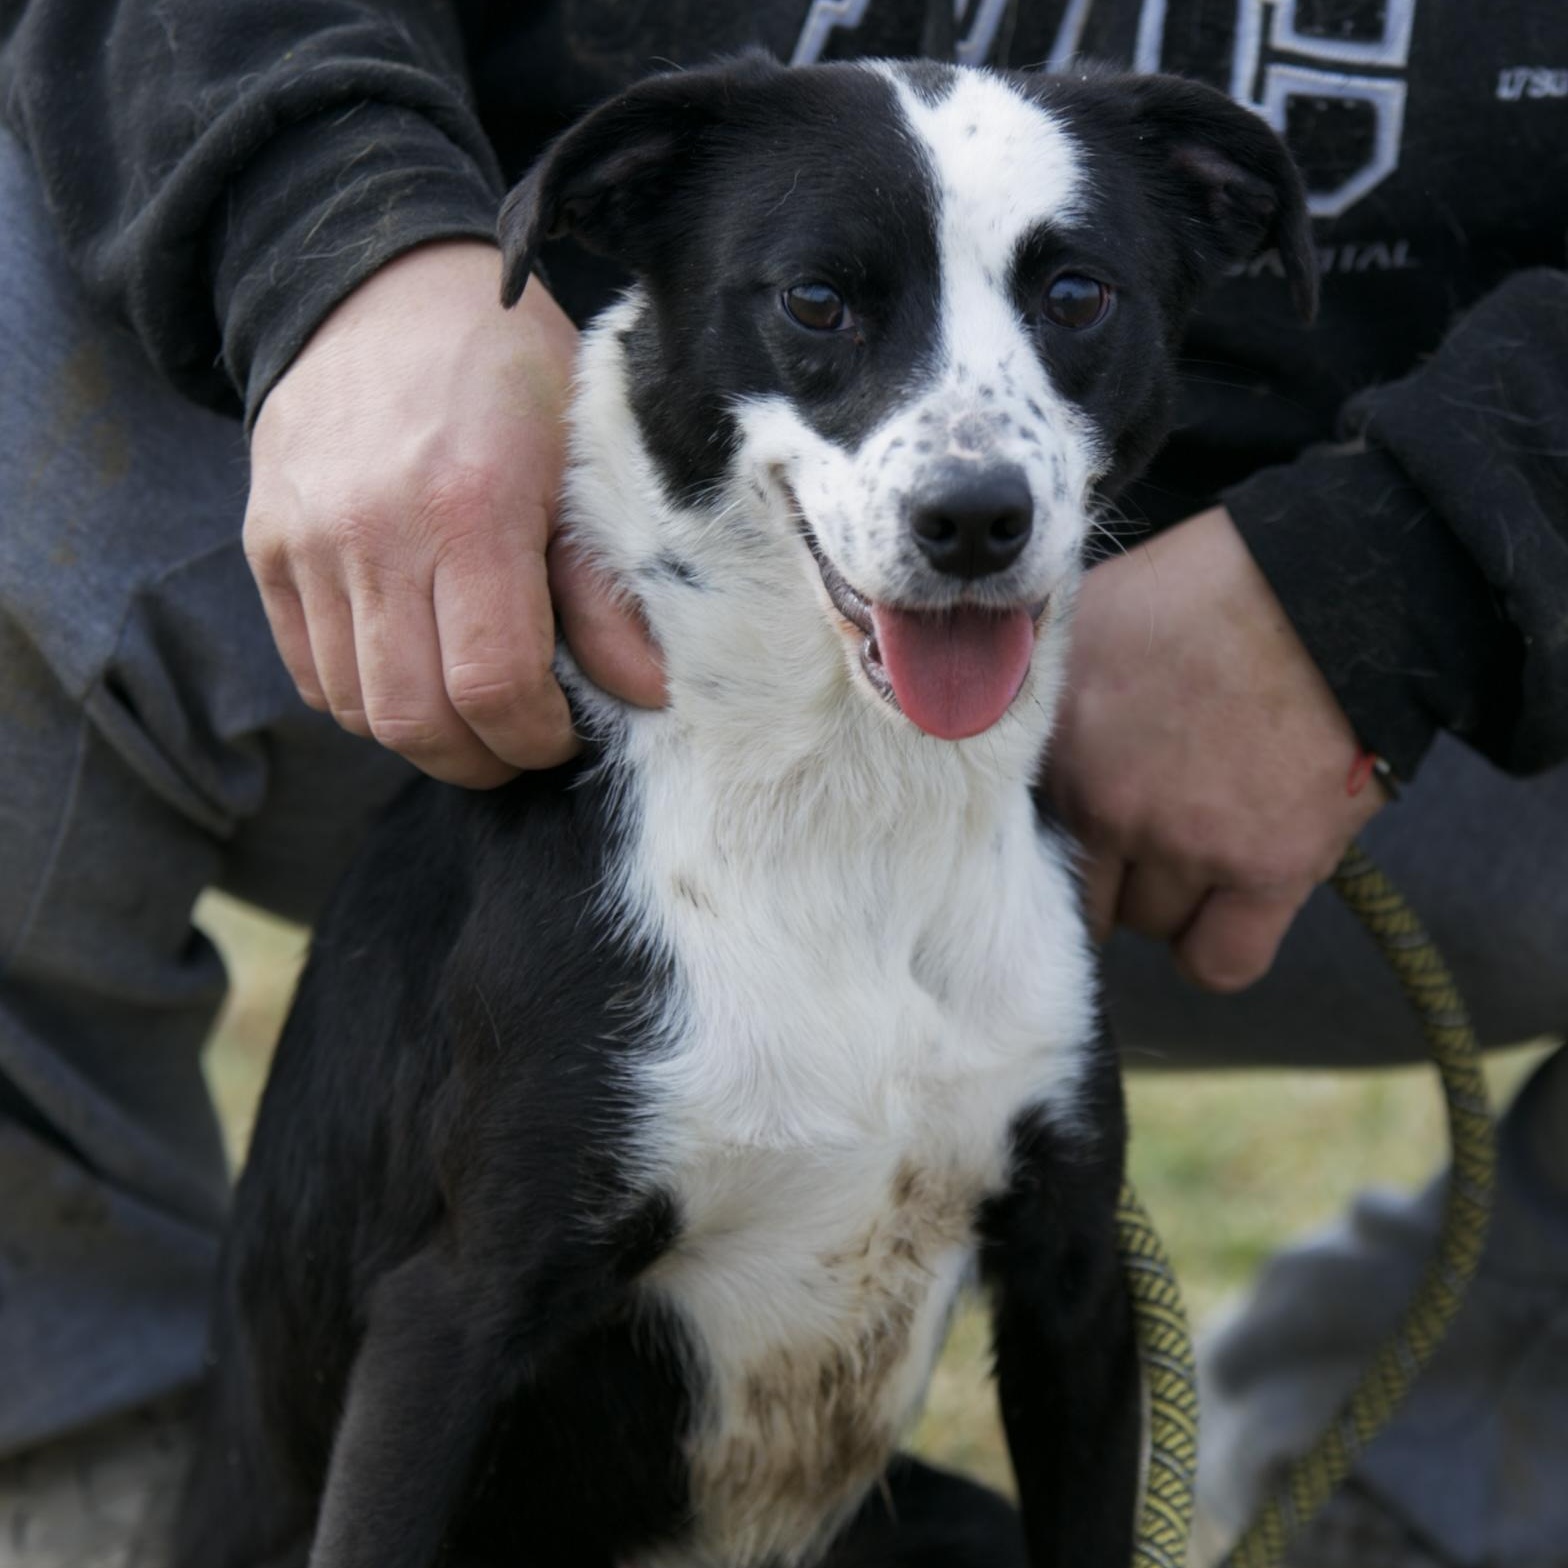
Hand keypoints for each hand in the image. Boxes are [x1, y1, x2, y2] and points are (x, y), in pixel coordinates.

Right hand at [245, 240, 665, 786]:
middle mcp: (374, 532)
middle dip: (478, 758)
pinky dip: (362, 698)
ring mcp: (306, 542)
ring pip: (357, 706)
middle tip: (517, 742)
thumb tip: (646, 692)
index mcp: (471, 507)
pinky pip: (309, 671)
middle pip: (414, 717)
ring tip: (468, 706)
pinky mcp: (265, 545)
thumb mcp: (580, 461)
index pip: (493, 685)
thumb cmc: (505, 373)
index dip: (533, 737)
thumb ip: (604, 587)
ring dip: (420, 734)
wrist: (381, 287)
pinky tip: (410, 669)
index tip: (561, 731)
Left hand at [1048, 507, 1384, 991]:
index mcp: (1056, 741)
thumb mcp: (1091, 616)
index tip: (1081, 818)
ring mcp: (1184, 840)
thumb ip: (1045, 689)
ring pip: (1148, 922)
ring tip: (1206, 844)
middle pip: (1081, 892)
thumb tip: (1008, 720)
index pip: (1017, 835)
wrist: (1332, 588)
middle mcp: (1105, 800)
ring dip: (1169, 899)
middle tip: (1150, 834)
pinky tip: (1229, 913)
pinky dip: (1217, 950)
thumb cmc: (1211, 586)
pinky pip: (1219, 962)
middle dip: (1110, 872)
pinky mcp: (1267, 869)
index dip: (1055, 827)